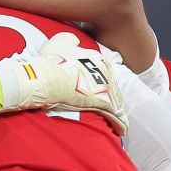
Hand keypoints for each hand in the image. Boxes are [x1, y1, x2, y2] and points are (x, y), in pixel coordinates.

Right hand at [1, 32, 125, 132]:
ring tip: (117, 120)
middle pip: (113, 85)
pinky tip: (122, 130)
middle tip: (109, 105)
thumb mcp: (59, 42)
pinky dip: (120, 123)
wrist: (47, 77)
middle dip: (113, 95)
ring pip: (117, 101)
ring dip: (117, 110)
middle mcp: (105, 71)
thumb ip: (70, 40)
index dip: (101, 80)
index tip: (98, 88)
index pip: (104, 70)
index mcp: (97, 58)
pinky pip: (117, 116)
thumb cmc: (51, 61)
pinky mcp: (104, 103)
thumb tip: (75, 41)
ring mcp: (106, 88)